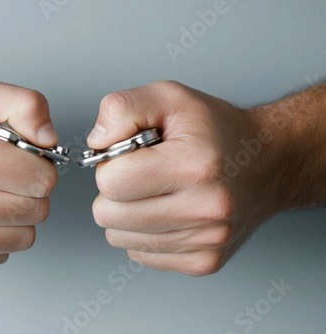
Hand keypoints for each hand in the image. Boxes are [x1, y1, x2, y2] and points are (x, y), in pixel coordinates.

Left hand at [87, 81, 289, 275]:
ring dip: (127, 213)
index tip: (130, 156)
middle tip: (141, 174)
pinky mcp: (204, 262)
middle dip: (114, 191)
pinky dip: (144, 233)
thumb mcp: (169, 98)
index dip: (110, 165)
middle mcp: (205, 210)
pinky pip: (140, 253)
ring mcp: (207, 242)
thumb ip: (122, 109)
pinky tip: (167, 211)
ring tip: (156, 191)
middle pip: (108, 215)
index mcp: (195, 166)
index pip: (111, 183)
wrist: (266, 163)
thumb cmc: (216, 130)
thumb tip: (96, 142)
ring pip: (119, 238)